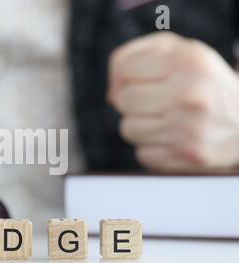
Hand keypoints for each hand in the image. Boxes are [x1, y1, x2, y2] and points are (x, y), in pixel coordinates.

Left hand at [108, 32, 238, 171]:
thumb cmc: (202, 83)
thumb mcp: (180, 53)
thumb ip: (137, 57)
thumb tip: (110, 93)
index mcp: (188, 61)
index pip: (124, 68)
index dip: (124, 76)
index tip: (138, 80)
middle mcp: (190, 94)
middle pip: (123, 99)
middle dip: (133, 101)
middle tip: (156, 101)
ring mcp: (190, 128)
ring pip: (128, 129)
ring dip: (140, 126)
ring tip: (166, 120)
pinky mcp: (188, 157)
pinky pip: (142, 154)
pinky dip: (153, 148)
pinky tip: (173, 139)